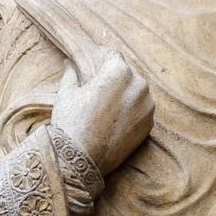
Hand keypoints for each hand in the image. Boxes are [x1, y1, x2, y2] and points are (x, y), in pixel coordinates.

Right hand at [51, 50, 153, 175]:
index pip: (112, 56)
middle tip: (99, 88)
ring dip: (125, 95)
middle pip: (127, 74)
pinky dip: (131, 112)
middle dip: (114, 78)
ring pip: (136, 92)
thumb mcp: (67, 94)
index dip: (101, 58)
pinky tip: (116, 120)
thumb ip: (71, 74)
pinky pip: (141, 111)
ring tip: (108, 106)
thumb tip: (69, 63)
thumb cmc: (71, 122)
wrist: (82, 159)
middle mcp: (139, 84)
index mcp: (119, 71)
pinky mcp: (149, 125)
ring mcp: (147, 106)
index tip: (94, 63)